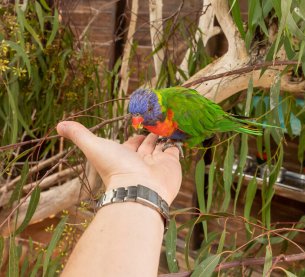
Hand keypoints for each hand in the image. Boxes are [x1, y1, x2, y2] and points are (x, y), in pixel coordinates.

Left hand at [56, 121, 181, 203]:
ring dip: (162, 137)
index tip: (138, 127)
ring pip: (160, 147)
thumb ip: (79, 135)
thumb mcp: (94, 147)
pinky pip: (174, 150)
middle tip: (155, 123)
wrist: (140, 189)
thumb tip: (58, 125)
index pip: (131, 144)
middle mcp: (141, 160)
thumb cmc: (116, 169)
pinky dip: (175, 143)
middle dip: (150, 135)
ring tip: (167, 126)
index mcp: (124, 156)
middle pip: (146, 145)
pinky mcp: (171, 164)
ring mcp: (157, 163)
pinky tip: (177, 134)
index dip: (133, 137)